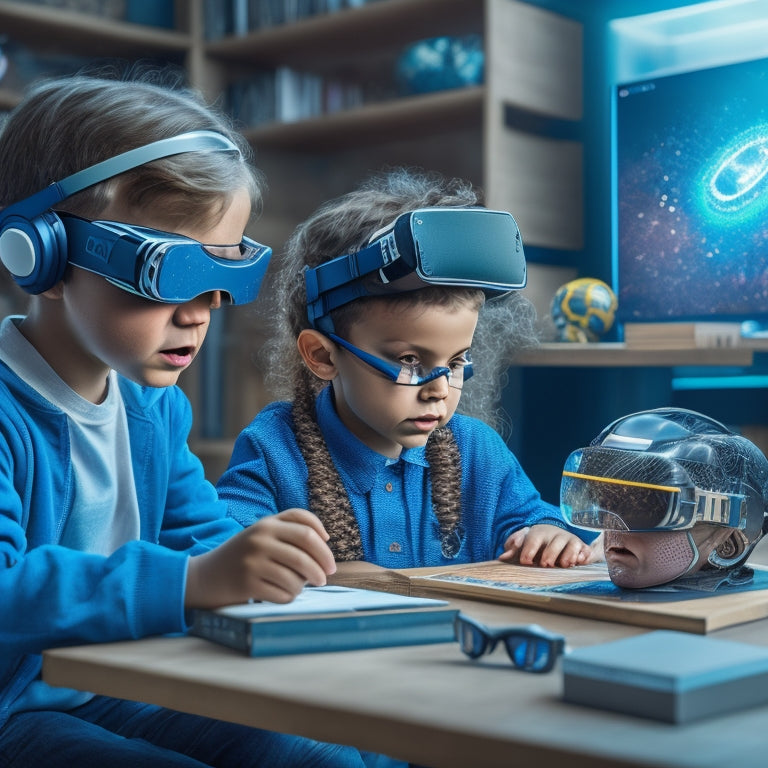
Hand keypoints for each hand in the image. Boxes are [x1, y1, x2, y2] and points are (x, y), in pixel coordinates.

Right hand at [185, 508, 336, 608]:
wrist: (205, 577)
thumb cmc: (243, 556)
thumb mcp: (261, 534)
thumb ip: (289, 531)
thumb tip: (325, 542)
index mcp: (267, 523)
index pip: (306, 524)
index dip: (323, 541)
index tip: (328, 557)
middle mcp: (260, 538)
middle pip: (306, 550)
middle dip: (322, 566)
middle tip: (326, 577)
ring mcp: (253, 561)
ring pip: (297, 576)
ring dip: (303, 586)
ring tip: (296, 587)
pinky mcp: (248, 583)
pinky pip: (284, 594)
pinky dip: (288, 597)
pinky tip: (280, 594)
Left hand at [499, 524, 602, 567]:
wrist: (553, 534)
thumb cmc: (535, 543)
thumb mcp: (522, 544)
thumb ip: (513, 549)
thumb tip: (502, 557)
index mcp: (538, 533)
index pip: (533, 539)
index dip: (529, 550)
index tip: (525, 561)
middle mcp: (555, 535)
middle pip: (554, 542)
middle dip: (550, 554)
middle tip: (545, 564)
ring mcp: (570, 540)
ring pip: (572, 545)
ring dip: (568, 555)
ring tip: (564, 565)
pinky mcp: (582, 548)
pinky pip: (585, 551)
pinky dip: (584, 556)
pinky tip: (580, 562)